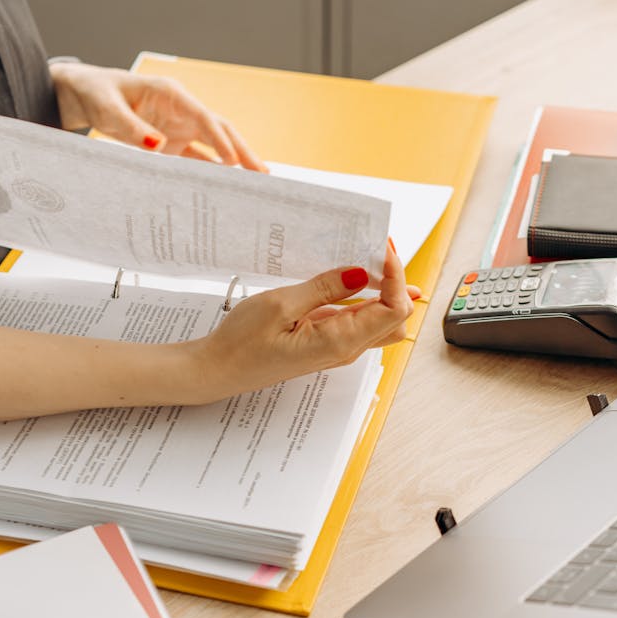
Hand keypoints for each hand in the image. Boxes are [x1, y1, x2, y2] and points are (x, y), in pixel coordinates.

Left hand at [50, 61, 266, 170]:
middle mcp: (181, 110)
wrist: (86, 94)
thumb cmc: (97, 94)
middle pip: (219, 130)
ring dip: (234, 162)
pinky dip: (211, 171)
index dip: (220, 139)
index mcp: (170, 94)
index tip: (233, 161)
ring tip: (255, 181)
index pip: (203, 117)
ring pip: (214, 145)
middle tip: (262, 172)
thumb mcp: (107, 109)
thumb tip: (158, 145)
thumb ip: (132, 127)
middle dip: (242, 151)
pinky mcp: (172, 142)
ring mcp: (179, 126)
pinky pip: (197, 157)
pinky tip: (225, 186)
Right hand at [197, 246, 414, 400]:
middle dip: (396, 281)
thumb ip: (324, 288)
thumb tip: (361, 273)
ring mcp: (338, 346)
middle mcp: (346, 348)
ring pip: (381, 319)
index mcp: (340, 342)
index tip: (382, 249)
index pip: (393, 309)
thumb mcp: (281, 305)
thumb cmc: (242, 343)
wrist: (219, 369)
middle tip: (379, 249)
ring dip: (383, 288)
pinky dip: (365, 296)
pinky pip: (358, 318)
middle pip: (396, 317)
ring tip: (368, 257)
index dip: (397, 277)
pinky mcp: (328, 341)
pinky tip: (353, 275)